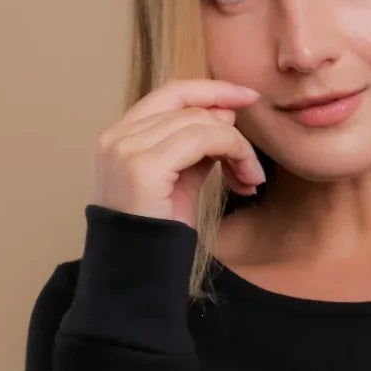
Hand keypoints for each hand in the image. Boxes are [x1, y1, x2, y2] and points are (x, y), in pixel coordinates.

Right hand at [93, 77, 265, 228]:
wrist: (139, 279)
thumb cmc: (160, 237)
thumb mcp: (180, 182)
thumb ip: (195, 147)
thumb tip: (224, 112)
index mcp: (119, 138)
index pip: (170, 95)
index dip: (211, 90)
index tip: (247, 96)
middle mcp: (116, 138)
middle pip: (187, 105)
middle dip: (230, 126)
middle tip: (255, 159)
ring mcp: (125, 150)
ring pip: (200, 122)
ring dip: (237, 147)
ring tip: (250, 179)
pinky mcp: (143, 167)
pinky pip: (202, 139)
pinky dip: (232, 151)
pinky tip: (244, 178)